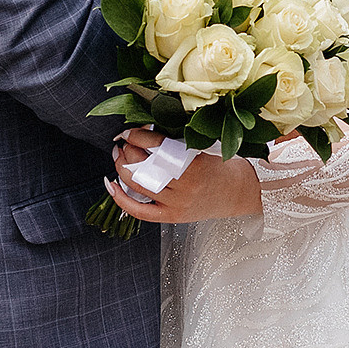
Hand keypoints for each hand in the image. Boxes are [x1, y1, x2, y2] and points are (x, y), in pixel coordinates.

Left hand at [107, 132, 262, 224]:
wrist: (237, 193)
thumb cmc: (219, 167)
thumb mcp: (203, 148)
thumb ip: (176, 141)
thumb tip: (143, 130)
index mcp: (194, 162)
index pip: (157, 145)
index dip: (138, 136)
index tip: (128, 131)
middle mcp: (185, 185)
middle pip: (145, 165)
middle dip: (128, 151)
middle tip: (123, 143)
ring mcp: (177, 203)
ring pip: (139, 185)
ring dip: (122, 168)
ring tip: (119, 157)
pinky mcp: (172, 217)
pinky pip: (140, 211)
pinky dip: (122, 199)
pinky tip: (111, 186)